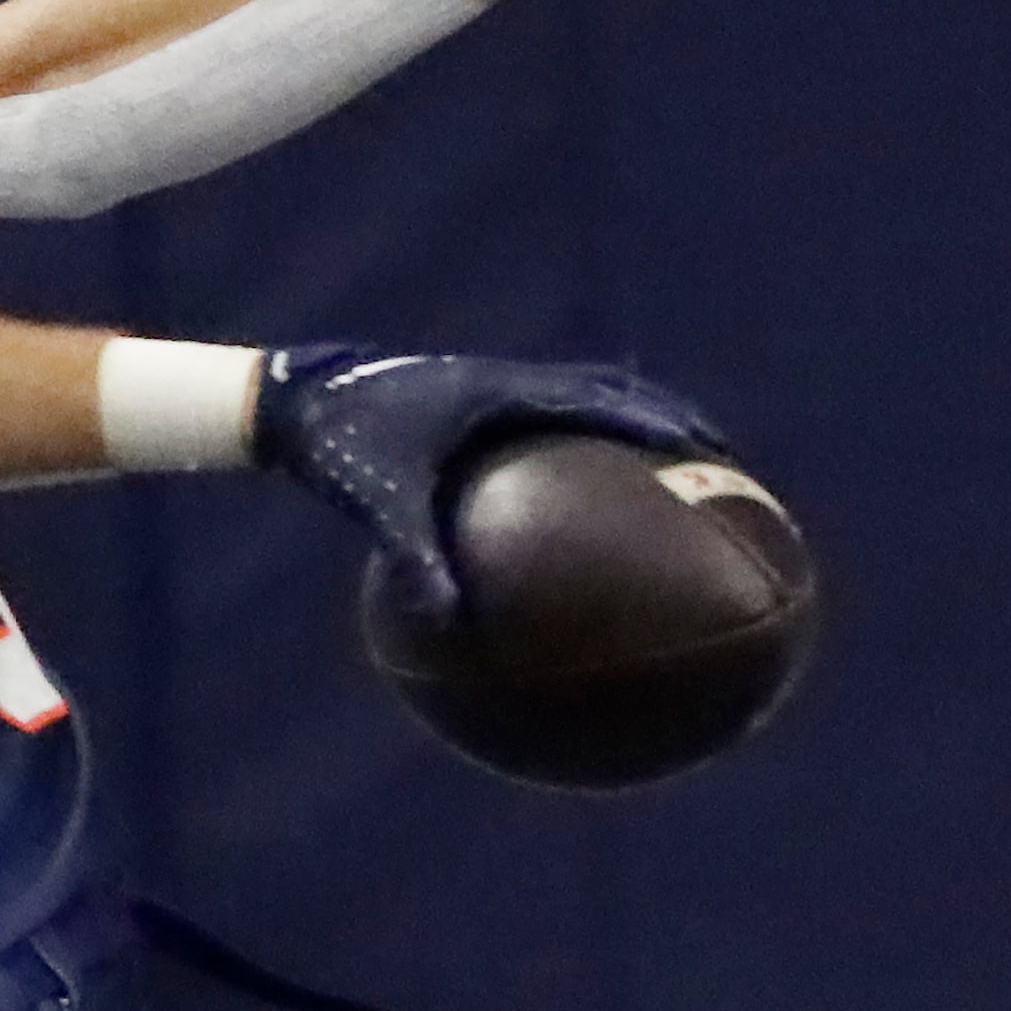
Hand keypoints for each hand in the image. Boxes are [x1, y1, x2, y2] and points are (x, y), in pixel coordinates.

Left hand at [252, 344, 728, 620]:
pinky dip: (569, 466)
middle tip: (721, 471)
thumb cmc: (337, 445)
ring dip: (626, 437)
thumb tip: (451, 627)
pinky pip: (538, 437)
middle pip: (611, 397)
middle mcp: (507, 384)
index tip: (716, 457)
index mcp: (503, 391)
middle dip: (668, 427)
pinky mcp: (470, 413)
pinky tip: (573, 522)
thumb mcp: (378, 503)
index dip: (664, 423)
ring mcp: (492, 394)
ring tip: (670, 489)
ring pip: (579, 409)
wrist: (290, 401)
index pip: (604, 399)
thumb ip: (415, 557)